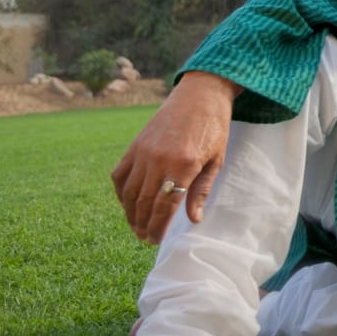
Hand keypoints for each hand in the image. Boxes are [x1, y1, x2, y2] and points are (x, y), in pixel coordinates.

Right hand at [110, 72, 240, 243]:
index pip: (165, 206)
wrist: (200, 95)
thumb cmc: (214, 128)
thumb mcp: (216, 159)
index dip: (158, 227)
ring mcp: (144, 151)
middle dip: (144, 225)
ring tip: (137, 226)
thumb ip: (201, 190)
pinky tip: (128, 203)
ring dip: (131, 213)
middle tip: (145, 238)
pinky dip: (122, 193)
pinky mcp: (135, 145)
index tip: (155, 241)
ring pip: (130, 192)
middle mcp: (160, 159)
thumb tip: (193, 220)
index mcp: (184, 164)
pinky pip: (120, 175)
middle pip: (145, 202)